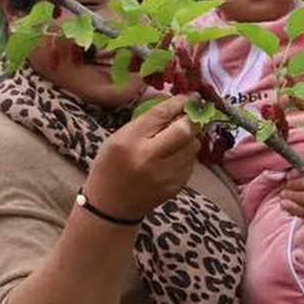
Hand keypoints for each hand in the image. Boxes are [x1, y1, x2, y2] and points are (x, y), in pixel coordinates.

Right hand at [83, 96, 198, 219]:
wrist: (110, 206)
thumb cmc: (110, 166)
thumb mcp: (117, 139)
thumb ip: (145, 123)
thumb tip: (174, 105)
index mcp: (128, 142)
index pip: (160, 115)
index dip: (179, 102)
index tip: (189, 96)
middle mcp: (148, 158)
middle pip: (184, 131)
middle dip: (192, 119)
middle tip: (192, 114)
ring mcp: (164, 175)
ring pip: (193, 147)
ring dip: (191, 138)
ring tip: (180, 136)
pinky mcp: (175, 187)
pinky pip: (191, 163)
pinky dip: (187, 155)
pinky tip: (175, 155)